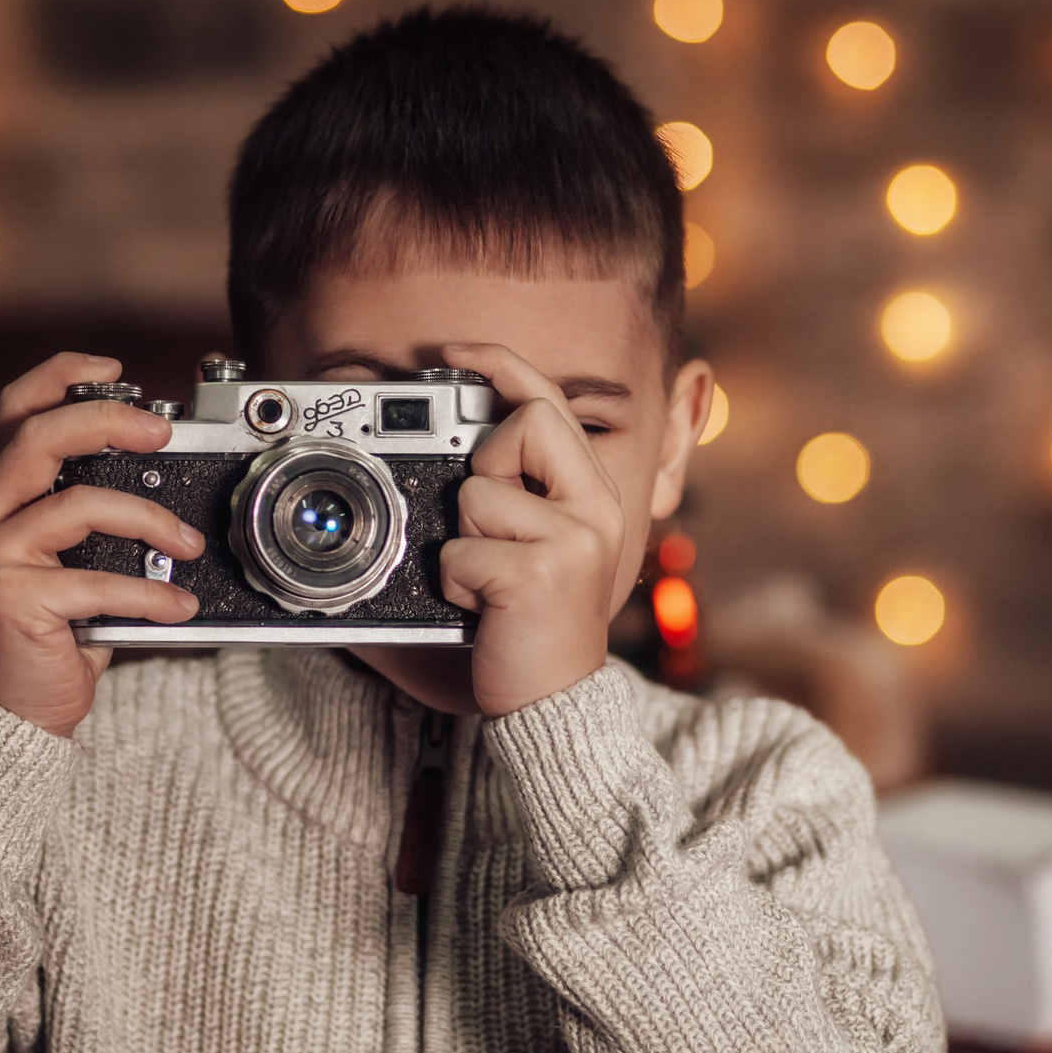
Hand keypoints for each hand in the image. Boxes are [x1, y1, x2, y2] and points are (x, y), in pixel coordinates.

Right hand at [0, 353, 203, 736]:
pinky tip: (177, 605)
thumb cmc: (57, 629)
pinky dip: (148, 591)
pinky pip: (94, 579)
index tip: (115, 372)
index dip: (61, 377)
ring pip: (76, 503)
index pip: (15, 410)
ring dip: (149, 518)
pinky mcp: (9, 597)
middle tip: (162, 435)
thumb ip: (96, 510)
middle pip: (38, 436)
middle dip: (108, 422)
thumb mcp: (76, 556)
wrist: (21, 708)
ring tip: (190, 545)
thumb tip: (163, 468)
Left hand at [438, 343, 625, 716]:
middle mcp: (596, 508)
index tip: (455, 350)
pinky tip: (485, 609)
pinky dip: (456, 583)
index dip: (502, 366)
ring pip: (480, 494)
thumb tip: (464, 440)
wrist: (555, 702)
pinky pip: (461, 551)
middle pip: (524, 425)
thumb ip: (523, 489)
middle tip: (494, 530)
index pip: (552, 403)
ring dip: (465, 541)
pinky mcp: (540, 573)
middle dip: (487, 470)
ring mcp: (574, 539)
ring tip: (491, 582)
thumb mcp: (540, 545)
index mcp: (595, 495)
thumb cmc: (533, 623)